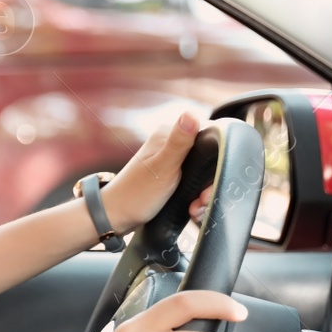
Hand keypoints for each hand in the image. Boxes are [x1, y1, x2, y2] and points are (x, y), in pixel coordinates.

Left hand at [98, 113, 211, 233]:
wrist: (116, 217)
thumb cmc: (136, 193)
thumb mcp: (162, 167)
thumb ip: (179, 142)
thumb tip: (191, 114)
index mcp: (168, 134)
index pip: (208, 135)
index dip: (216, 159)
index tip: (210, 182)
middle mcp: (170, 144)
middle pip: (207, 159)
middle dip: (209, 184)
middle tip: (200, 201)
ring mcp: (171, 161)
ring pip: (202, 175)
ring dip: (203, 195)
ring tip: (195, 208)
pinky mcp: (172, 177)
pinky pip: (194, 185)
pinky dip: (196, 199)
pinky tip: (192, 209)